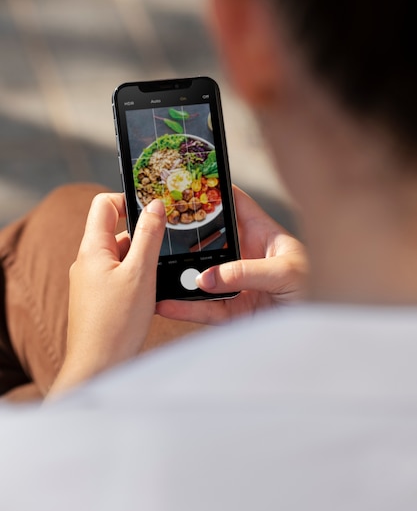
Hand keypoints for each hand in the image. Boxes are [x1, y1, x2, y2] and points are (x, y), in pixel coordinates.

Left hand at [48, 193, 165, 396]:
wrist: (98, 367)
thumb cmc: (116, 323)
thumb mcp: (140, 273)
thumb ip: (149, 236)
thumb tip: (156, 206)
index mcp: (92, 249)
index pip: (104, 204)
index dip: (129, 200)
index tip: (154, 209)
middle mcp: (87, 261)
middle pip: (116, 230)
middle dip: (143, 234)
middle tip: (167, 242)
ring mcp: (91, 280)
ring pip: (121, 255)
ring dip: (142, 258)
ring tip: (160, 273)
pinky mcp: (98, 298)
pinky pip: (120, 275)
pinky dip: (137, 276)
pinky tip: (152, 291)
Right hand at [156, 186, 308, 324]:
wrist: (326, 328)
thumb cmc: (318, 289)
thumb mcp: (286, 272)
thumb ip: (246, 272)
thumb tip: (206, 278)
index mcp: (262, 234)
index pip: (235, 205)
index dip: (214, 191)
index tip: (187, 182)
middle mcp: (246, 256)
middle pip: (209, 240)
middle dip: (185, 236)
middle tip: (158, 231)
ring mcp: (239, 284)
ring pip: (202, 275)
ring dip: (180, 274)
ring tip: (155, 270)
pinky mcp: (236, 312)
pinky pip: (206, 308)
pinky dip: (186, 308)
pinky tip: (167, 304)